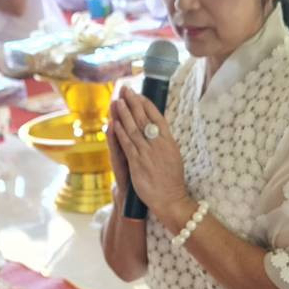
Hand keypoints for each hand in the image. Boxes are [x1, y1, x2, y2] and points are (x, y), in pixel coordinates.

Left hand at [109, 86, 187, 221]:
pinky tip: (115, 123)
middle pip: (143, 119)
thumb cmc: (172, 178)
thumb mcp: (173, 155)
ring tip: (117, 102)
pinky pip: (127, 144)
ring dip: (124, 114)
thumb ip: (165, 141)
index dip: (147, 104)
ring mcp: (147, 153)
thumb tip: (158, 128)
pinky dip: (120, 133)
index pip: (157, 117)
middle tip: (125, 90)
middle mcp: (158, 144)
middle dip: (133, 103)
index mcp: (169, 141)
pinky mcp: (137, 163)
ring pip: (133, 129)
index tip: (139, 94)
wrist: (170, 198)